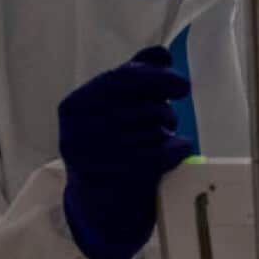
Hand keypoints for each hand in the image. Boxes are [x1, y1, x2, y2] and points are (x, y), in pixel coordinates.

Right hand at [60, 46, 192, 258]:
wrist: (98, 204)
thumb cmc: (109, 146)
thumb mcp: (115, 108)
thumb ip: (135, 77)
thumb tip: (161, 53)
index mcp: (74, 105)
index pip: (124, 78)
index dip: (159, 78)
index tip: (183, 86)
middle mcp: (75, 130)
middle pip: (142, 107)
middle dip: (164, 112)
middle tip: (169, 120)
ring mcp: (92, 159)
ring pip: (153, 132)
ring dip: (167, 134)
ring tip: (161, 139)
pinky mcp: (114, 181)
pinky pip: (159, 155)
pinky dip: (175, 150)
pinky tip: (175, 150)